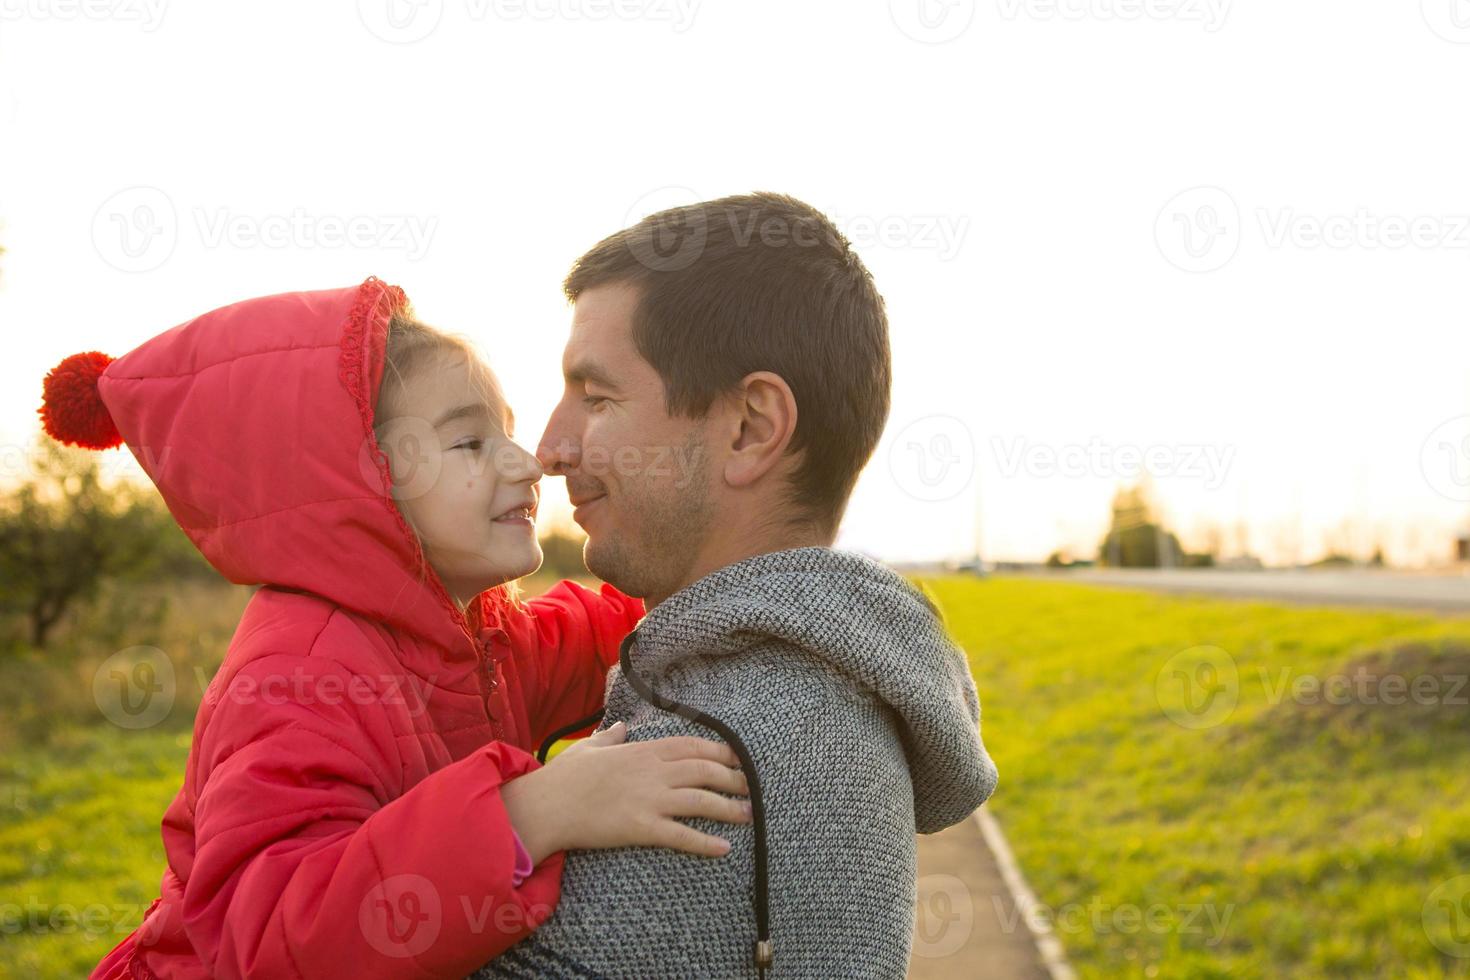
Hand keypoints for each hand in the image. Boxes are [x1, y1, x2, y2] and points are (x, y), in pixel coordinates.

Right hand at [500, 721, 750, 862]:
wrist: (545, 806)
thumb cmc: (563, 777)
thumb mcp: (589, 748)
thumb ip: (610, 737)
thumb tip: (619, 727)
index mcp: (642, 750)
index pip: (691, 746)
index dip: (719, 751)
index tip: (738, 758)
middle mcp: (651, 772)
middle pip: (704, 771)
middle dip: (733, 778)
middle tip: (752, 788)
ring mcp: (648, 799)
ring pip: (700, 801)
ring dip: (729, 808)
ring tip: (748, 816)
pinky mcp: (641, 827)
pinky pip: (681, 835)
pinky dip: (704, 842)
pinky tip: (723, 849)